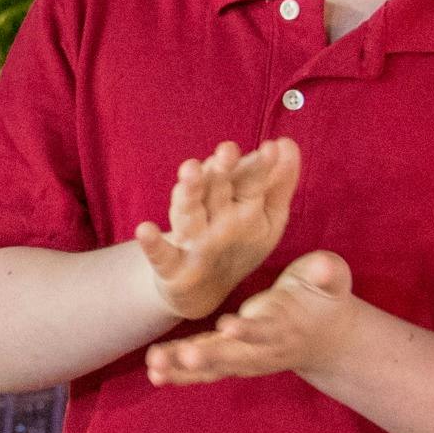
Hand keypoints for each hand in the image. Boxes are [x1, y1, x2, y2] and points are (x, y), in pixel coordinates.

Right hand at [133, 138, 299, 323]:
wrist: (200, 289)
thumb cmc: (235, 244)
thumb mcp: (265, 217)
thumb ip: (278, 183)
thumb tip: (288, 143)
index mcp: (235, 200)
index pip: (247, 178)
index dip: (258, 165)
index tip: (272, 149)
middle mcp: (210, 214)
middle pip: (216, 187)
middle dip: (222, 169)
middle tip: (229, 149)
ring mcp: (188, 237)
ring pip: (188, 211)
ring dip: (188, 191)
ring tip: (191, 169)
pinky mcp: (170, 266)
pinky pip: (160, 254)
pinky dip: (151, 243)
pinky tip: (145, 229)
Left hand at [150, 249, 360, 385]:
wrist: (327, 338)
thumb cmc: (325, 300)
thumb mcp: (333, 281)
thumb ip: (328, 274)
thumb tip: (326, 266)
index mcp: (285, 327)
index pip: (266, 331)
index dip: (249, 330)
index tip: (228, 326)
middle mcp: (262, 349)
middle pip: (234, 357)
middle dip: (208, 358)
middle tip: (184, 357)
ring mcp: (245, 358)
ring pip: (214, 367)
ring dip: (183, 370)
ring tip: (155, 367)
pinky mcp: (231, 359)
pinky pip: (204, 370)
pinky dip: (179, 374)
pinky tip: (153, 374)